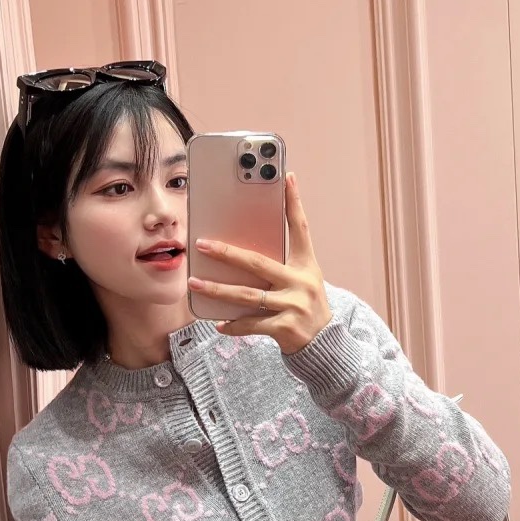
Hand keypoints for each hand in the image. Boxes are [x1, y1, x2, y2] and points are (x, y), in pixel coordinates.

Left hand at [187, 171, 331, 355]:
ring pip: (248, 295)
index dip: (294, 201)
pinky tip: (219, 323)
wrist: (325, 343)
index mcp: (306, 265)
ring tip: (195, 283)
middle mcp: (302, 282)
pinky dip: (234, 325)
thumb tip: (241, 251)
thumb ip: (279, 264)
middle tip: (202, 244)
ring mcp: (295, 305)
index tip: (287, 177)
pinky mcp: (286, 327)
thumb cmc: (305, 305)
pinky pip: (252, 324)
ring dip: (218, 290)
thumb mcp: (302, 279)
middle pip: (258, 263)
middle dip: (227, 253)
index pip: (300, 227)